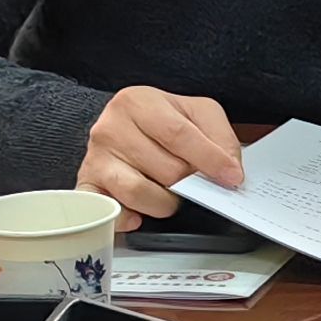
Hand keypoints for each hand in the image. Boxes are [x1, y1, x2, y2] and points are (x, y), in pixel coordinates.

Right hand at [80, 85, 244, 221]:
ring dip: (165, 202)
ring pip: (138, 192)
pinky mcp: (88, 185)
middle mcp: (111, 127)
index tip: (232, 178)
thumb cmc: (162, 121)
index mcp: (139, 102)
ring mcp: (96, 158)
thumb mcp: (197, 113)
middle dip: (189, 182)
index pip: (179, 134)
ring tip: (171, 195)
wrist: (123, 125)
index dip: (209, 159)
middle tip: (195, 182)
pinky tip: (139, 216)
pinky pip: (108, 210)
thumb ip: (220, 136)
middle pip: (164, 168)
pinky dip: (126, 218)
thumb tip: (230, 170)